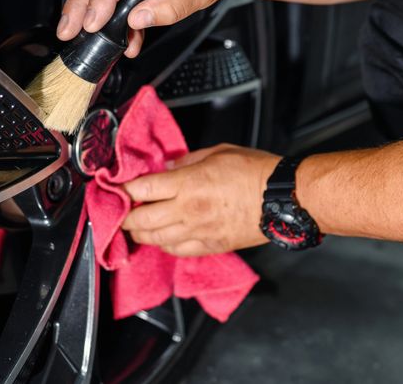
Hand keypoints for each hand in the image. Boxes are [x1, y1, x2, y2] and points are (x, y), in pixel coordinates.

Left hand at [121, 144, 280, 256]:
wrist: (284, 199)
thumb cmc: (256, 172)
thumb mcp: (217, 152)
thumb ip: (186, 161)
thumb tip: (166, 168)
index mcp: (188, 184)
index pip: (142, 190)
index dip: (124, 190)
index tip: (118, 189)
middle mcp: (188, 211)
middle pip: (141, 220)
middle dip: (125, 217)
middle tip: (121, 213)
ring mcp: (198, 232)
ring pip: (156, 239)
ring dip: (141, 234)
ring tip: (135, 227)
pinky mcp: (211, 246)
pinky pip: (178, 251)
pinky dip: (164, 246)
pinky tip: (161, 239)